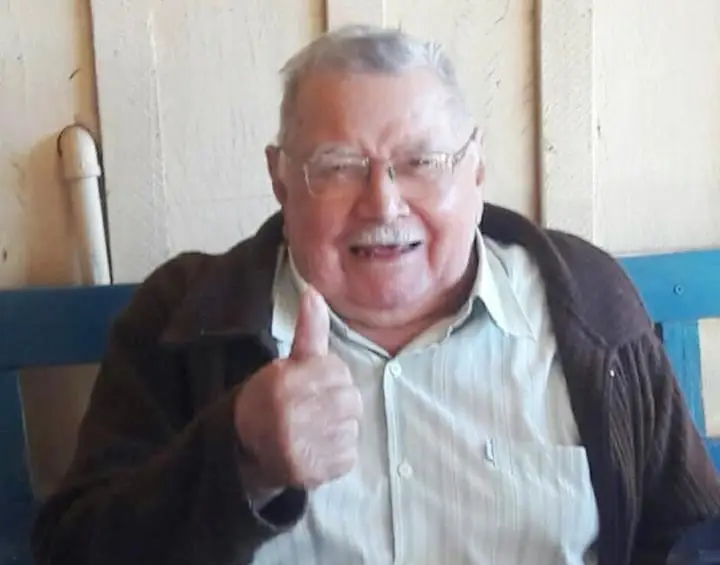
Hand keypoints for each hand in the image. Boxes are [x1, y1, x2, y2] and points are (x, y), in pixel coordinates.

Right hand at [233, 286, 362, 489]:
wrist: (246, 448)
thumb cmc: (273, 397)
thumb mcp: (287, 362)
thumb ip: (308, 331)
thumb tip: (314, 292)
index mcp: (284, 383)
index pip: (338, 372)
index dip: (330, 377)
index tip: (313, 384)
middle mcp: (291, 416)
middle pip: (350, 400)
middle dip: (339, 401)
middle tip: (317, 407)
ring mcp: (302, 448)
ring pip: (352, 427)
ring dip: (340, 427)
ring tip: (316, 428)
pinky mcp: (313, 473)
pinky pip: (349, 455)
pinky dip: (339, 452)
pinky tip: (317, 447)